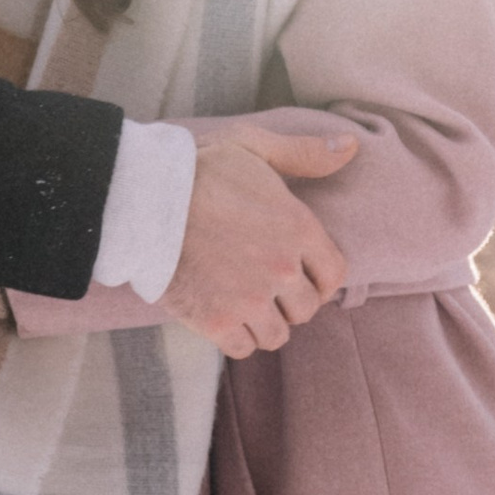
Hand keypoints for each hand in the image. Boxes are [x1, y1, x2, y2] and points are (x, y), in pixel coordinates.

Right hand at [162, 129, 357, 358]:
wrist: (143, 198)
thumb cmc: (197, 169)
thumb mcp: (254, 146)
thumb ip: (305, 153)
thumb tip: (351, 147)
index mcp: (298, 227)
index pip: (334, 274)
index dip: (321, 279)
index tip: (302, 277)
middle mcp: (281, 268)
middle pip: (307, 309)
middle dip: (290, 302)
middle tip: (266, 289)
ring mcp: (250, 299)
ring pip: (277, 334)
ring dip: (264, 324)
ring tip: (245, 306)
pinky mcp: (217, 321)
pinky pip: (244, 348)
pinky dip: (236, 338)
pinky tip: (223, 318)